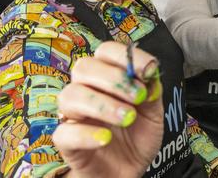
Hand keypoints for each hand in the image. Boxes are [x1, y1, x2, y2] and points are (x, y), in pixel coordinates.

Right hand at [53, 42, 163, 177]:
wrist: (128, 170)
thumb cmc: (136, 135)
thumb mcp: (153, 112)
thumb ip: (151, 91)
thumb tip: (151, 72)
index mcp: (107, 77)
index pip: (106, 51)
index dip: (126, 56)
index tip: (149, 69)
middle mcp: (86, 90)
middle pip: (84, 68)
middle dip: (114, 79)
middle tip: (138, 97)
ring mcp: (73, 115)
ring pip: (71, 95)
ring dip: (102, 104)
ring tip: (128, 118)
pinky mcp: (66, 142)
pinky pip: (64, 132)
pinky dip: (86, 134)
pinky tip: (106, 138)